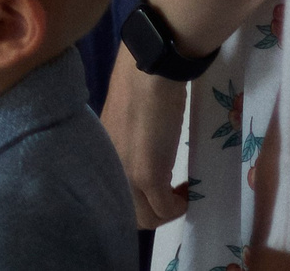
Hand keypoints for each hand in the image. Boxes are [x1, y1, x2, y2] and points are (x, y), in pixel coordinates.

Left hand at [99, 57, 191, 228]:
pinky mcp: (148, 173)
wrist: (150, 71)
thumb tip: (143, 153)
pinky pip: (165, 208)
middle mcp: (108, 169)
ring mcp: (127, 173)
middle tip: (174, 197)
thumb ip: (128, 143)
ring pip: (146, 217)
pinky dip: (179, 206)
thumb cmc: (141, 87)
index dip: (137, 202)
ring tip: (182, 194)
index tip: (158, 192)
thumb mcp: (126, 123)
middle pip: (129, 213)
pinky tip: (188, 191)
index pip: (112, 197)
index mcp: (101, 157)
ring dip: (168, 212)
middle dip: (154, 213)